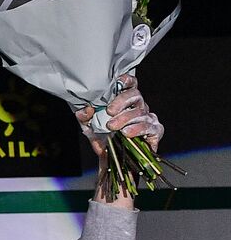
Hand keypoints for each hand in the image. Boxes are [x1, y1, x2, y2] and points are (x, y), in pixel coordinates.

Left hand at [73, 73, 162, 206]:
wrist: (111, 159)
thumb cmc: (102, 137)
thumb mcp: (88, 126)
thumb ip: (84, 116)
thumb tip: (87, 109)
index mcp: (124, 101)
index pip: (130, 84)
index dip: (127, 80)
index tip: (118, 81)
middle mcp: (139, 106)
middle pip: (136, 95)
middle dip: (122, 102)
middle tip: (109, 112)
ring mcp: (149, 118)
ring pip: (141, 112)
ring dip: (126, 119)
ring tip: (114, 127)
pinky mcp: (155, 131)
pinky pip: (150, 127)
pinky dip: (138, 129)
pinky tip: (127, 133)